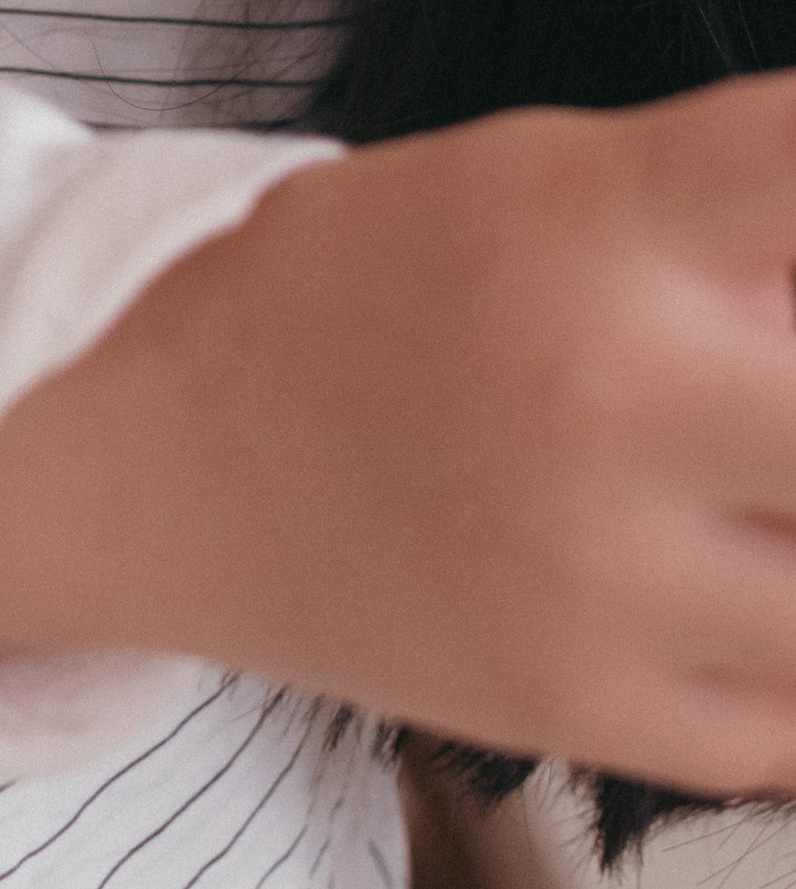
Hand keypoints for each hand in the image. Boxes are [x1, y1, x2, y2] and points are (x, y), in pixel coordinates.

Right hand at [0, 75, 795, 793]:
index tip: (787, 228)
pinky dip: (772, 651)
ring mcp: (600, 572)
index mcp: (590, 218)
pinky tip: (695, 580)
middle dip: (795, 384)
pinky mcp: (587, 712)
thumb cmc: (367, 286)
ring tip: (724, 485)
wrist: (155, 447)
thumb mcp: (536, 176)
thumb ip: (735, 220)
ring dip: (789, 522)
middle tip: (742, 380)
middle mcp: (602, 389)